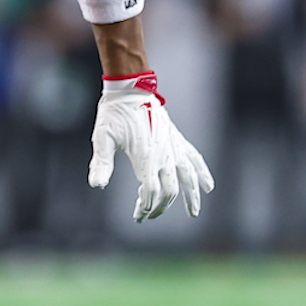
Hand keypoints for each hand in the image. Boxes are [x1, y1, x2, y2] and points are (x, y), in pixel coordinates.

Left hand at [89, 72, 213, 221]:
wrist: (130, 88)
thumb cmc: (113, 113)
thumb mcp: (102, 137)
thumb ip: (101, 163)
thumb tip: (97, 185)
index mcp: (145, 156)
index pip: (150, 192)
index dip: (145, 207)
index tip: (138, 216)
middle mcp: (163, 153)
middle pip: (169, 190)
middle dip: (160, 207)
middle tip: (150, 215)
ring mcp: (173, 146)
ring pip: (188, 178)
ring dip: (191, 196)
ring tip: (194, 213)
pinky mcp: (176, 138)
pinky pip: (194, 158)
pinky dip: (202, 173)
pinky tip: (208, 185)